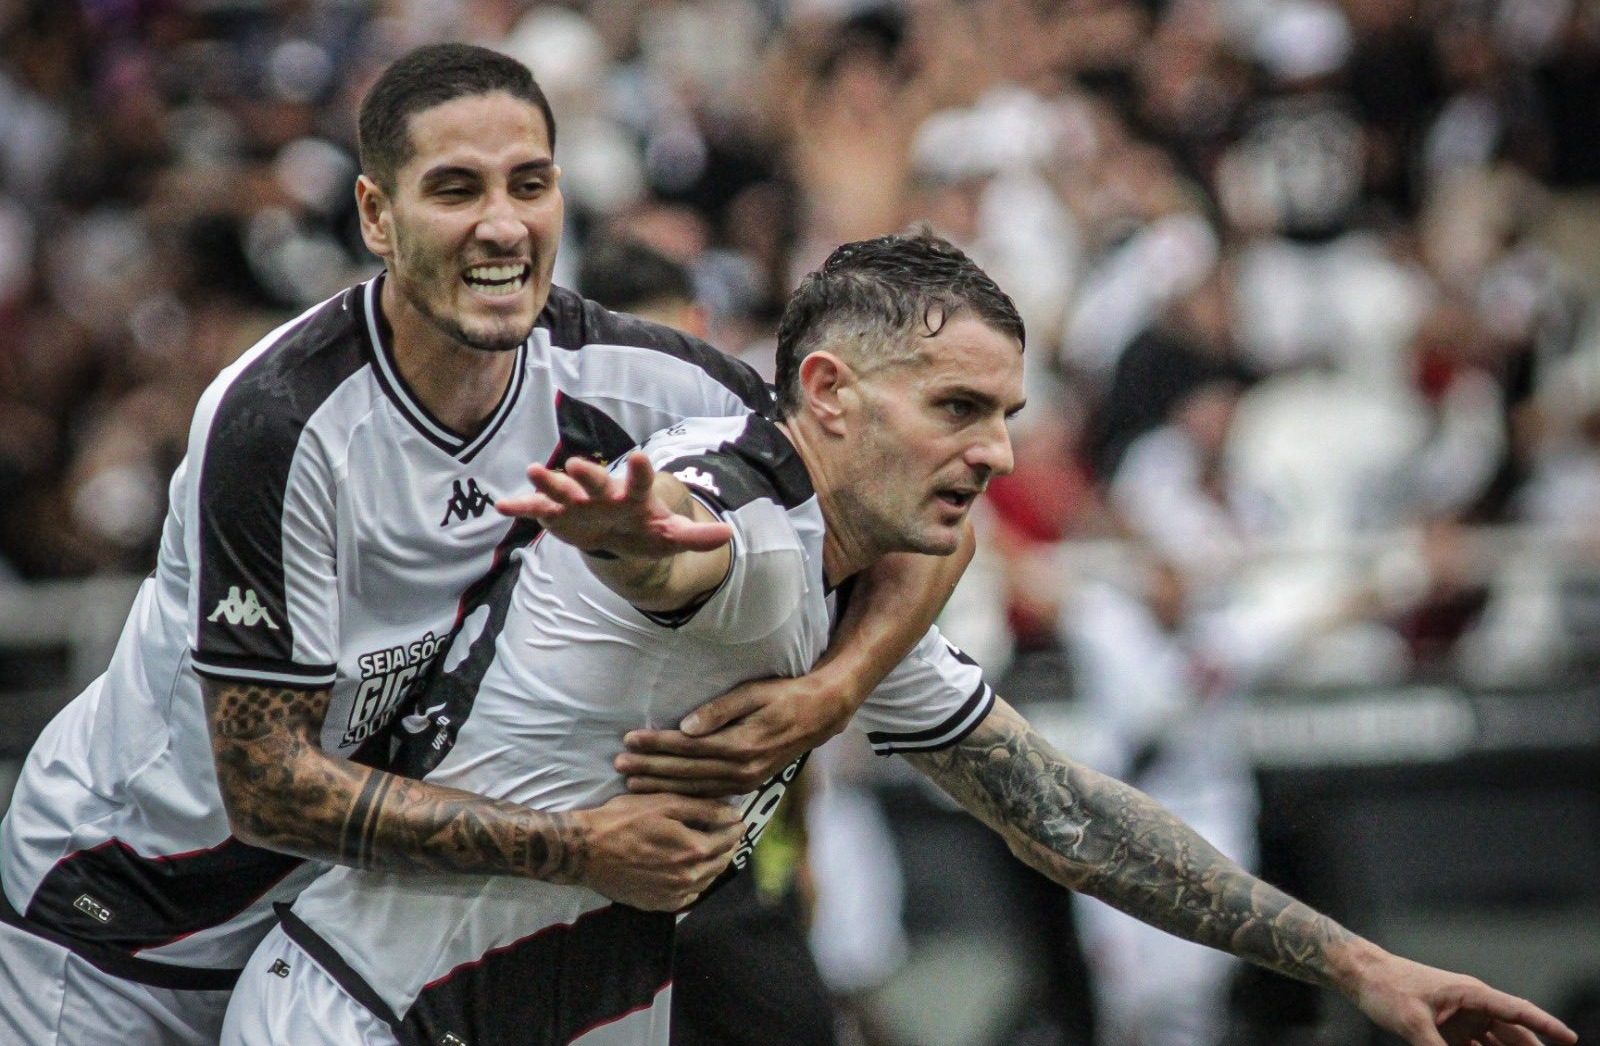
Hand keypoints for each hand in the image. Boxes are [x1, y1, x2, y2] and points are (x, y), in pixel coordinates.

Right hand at [497, 453, 730, 558]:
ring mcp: (579, 501)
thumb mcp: (671, 536)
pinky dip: (522, 506)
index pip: (641, 481)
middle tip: (578, 464)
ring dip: (550, 481)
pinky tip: (502, 504)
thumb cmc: (645, 530)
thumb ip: (696, 536)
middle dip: (587, 473)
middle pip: (596, 481)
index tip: (640, 458)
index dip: (641, 471)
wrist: (619, 534)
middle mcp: (604, 492)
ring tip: (534, 471)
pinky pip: (538, 510)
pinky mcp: (558, 514)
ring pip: (563, 489)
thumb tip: (728, 535)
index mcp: (634, 495)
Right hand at [566, 792, 743, 910]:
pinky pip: (688, 896)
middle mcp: (687, 878)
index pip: (728, 839)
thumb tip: (735, 815)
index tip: (739, 819)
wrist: (586, 850)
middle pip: (721, 862)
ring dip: (714, 864)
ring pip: (707, 881)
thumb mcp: (665, 804)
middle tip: (729, 833)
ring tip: (712, 849)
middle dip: (729, 845)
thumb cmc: (623, 820)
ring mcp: (672, 895)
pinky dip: (695, 883)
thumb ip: (704, 810)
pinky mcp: (657, 904)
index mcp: (693, 851)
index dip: (736, 827)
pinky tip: (690, 871)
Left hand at [616, 673, 853, 797]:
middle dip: (649, 769)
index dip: (657, 744)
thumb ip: (719, 711)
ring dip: (660, 785)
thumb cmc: (783, 696)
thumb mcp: (753, 694)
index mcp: (740, 744)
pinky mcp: (748, 784)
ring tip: (630, 783)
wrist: (818, 715)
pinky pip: (708, 793)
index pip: (687, 746)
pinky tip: (663, 793)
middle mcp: (742, 768)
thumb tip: (685, 726)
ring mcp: (746, 780)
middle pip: (685, 771)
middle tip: (618, 766)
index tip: (630, 739)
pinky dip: (682, 794)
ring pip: (694, 787)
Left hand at [1348, 948, 1574, 1045]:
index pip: (1517, 1011)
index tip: (1570, 1038)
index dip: (1545, 1025)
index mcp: (1470, 994)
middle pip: (1512, 1034)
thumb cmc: (1387, 988)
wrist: (1362, 976)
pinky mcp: (1448, 1031)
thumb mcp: (1411, 1022)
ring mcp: (1462, 1020)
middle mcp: (1472, 1006)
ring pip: (1497, 1044)